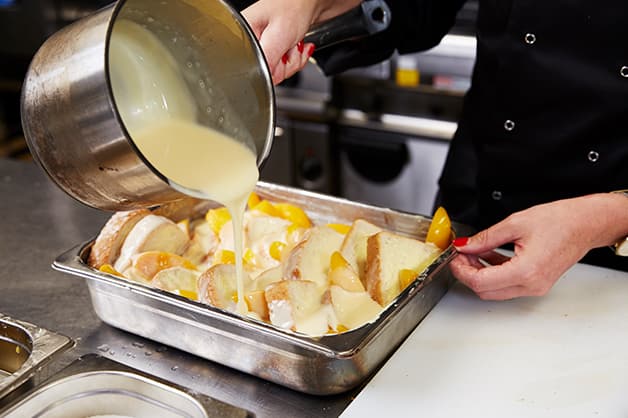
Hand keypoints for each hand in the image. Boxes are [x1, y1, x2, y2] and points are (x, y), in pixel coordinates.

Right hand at [242, 0, 359, 83]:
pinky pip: (287, 65)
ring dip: (293, 61)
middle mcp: (252, 37)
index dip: (268, 69)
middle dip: (284, 66)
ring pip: (278, 70)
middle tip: (290, 50)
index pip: (249, 67)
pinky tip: (299, 45)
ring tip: (296, 44)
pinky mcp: (279, 45)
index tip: (279, 58)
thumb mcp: (278, 37)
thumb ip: (266, 62)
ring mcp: (267, 42)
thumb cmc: (296, 4)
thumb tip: (261, 79)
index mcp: (243, 32)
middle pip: (265, 71)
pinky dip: (298, 58)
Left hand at [449, 194, 627, 299]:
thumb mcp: (515, 223)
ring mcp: (535, 287)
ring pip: (495, 290)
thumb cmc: (560, 221)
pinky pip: (507, 285)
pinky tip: (488, 255)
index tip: (454, 257)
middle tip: (461, 253)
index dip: (462, 270)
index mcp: (526, 271)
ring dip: (480, 273)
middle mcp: (531, 285)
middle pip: (485, 290)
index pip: (480, 282)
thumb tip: (465, 245)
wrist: (586, 224)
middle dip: (468, 272)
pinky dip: (493, 272)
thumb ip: (485, 238)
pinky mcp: (537, 284)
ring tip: (473, 252)